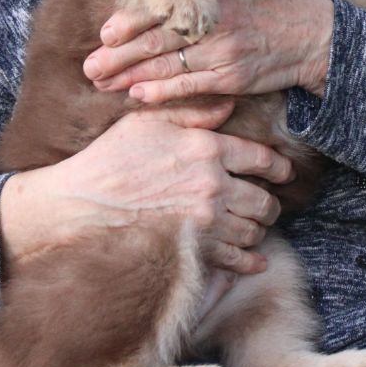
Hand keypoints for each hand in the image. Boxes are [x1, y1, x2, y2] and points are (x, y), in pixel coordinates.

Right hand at [0, 100, 293, 276]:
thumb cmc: (110, 158)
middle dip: (270, 203)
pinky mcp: (194, 251)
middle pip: (264, 199)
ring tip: (255, 227)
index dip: (278, 167)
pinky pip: (238, 260)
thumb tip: (228, 105)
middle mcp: (213, 186)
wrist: (81, 205)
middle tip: (269, 204)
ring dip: (259, 230)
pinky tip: (254, 259)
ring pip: (254, 230)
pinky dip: (250, 261)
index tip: (283, 172)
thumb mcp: (148, 121)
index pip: (261, 159)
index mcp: (206, 149)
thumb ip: (192, 113)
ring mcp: (206, 222)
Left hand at [82, 0, 333, 103]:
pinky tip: (138, 96)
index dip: (130, 22)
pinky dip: (162, 92)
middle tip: (89, 66)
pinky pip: (191, 87)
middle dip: (118, 54)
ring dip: (130, 75)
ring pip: (167, 65)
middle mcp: (214, 24)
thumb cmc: (273, 8)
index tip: (105, 32)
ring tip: (102, 82)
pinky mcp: (232, 79)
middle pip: (156, 40)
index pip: (163, 10)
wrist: (314, 34)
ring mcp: (223, 53)